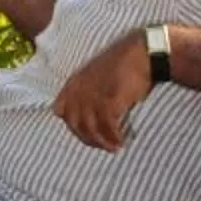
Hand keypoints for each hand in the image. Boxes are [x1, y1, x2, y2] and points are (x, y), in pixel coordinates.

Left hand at [53, 30, 152, 152]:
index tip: (86, 132)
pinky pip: (107, 127)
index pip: (59, 110)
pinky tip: (121, 140)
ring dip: (102, 142)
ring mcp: (94, 95)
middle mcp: (80, 89)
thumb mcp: (97, 74)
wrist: (142, 54)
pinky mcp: (109, 100)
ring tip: (115, 146)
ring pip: (89, 129)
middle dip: (87, 138)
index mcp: (75, 81)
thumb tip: (89, 114)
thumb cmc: (124, 64)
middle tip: (103, 145)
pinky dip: (114, 137)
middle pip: (74, 124)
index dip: (71, 124)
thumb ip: (88, 90)